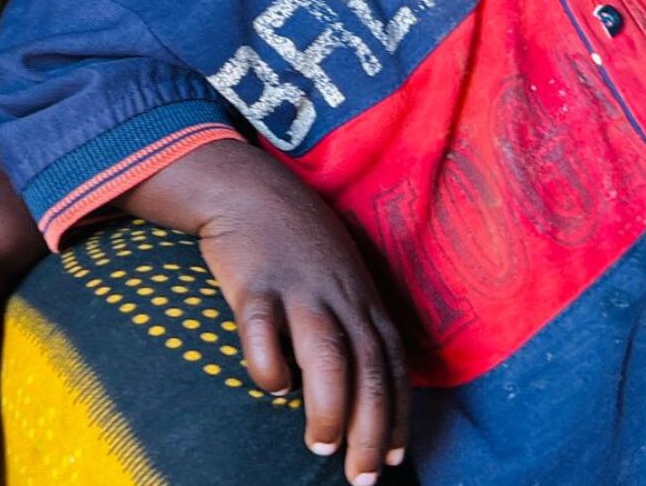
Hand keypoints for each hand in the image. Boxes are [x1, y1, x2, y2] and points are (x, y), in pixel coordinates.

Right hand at [124, 140, 407, 483]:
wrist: (248, 188)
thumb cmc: (298, 243)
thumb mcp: (342, 278)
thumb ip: (355, 325)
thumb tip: (365, 390)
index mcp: (363, 299)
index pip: (391, 366)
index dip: (396, 415)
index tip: (391, 458)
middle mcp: (339, 295)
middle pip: (367, 367)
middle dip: (370, 428)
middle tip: (361, 476)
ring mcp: (298, 287)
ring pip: (326, 352)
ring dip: (330, 405)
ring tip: (322, 448)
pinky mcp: (254, 282)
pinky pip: (262, 329)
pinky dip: (269, 363)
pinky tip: (272, 386)